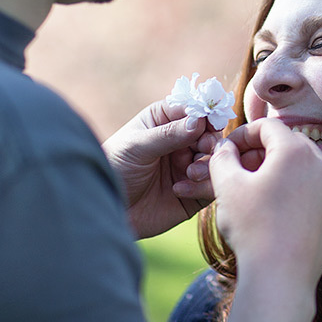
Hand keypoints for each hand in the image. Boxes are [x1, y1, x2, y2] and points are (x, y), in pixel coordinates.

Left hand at [103, 100, 219, 238]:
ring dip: (207, 164)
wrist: (106, 210)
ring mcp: (189, 166)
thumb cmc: (114, 169)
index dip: (205, 114)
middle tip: (205, 147)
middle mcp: (181, 141)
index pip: (193, 110)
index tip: (210, 123)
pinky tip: (180, 190)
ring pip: (215, 159)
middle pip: (210, 134)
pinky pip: (211, 185)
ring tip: (190, 173)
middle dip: (210, 140)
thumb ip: (168, 134)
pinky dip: (203, 186)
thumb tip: (200, 121)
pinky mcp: (195, 191)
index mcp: (165, 121)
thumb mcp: (137, 147)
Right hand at [209, 119, 321, 321]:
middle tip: (239, 169)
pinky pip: (312, 192)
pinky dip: (293, 193)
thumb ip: (223, 157)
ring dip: (278, 172)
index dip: (243, 134)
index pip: (268, 126)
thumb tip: (225, 147)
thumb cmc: (253, 229)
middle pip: (288, 144)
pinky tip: (273, 213)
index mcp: (296, 151)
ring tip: (254, 191)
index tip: (228, 150)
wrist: (281, 278)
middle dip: (261, 152)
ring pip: (302, 168)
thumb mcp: (227, 187)